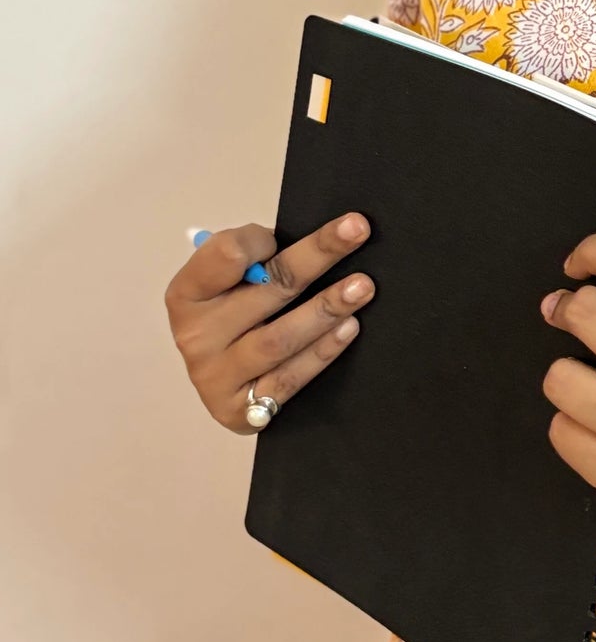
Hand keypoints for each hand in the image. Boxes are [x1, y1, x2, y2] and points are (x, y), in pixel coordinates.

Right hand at [165, 214, 373, 434]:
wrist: (223, 377)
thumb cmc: (235, 310)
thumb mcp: (233, 277)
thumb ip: (257, 256)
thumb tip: (314, 240)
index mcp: (187, 292)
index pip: (224, 255)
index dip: (257, 240)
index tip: (284, 232)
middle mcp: (195, 335)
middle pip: (267, 290)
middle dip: (317, 255)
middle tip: (357, 230)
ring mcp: (214, 377)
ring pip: (279, 339)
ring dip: (326, 309)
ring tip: (362, 287)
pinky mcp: (238, 411)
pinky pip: (289, 379)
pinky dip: (322, 352)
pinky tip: (348, 328)